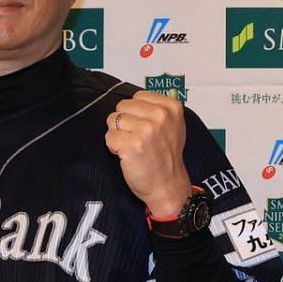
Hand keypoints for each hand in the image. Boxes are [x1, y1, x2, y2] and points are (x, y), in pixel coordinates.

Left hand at [104, 91, 192, 215]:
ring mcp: (146, 129)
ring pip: (113, 120)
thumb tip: (138, 98)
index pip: (137, 96)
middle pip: (122, 106)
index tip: (144, 127)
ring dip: (118, 135)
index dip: (135, 113)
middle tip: (137, 139)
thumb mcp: (173, 126)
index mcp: (171, 107)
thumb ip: (158, 109)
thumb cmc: (166, 158)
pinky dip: (113, 147)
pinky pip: (109, 137)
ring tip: (132, 147)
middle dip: (124, 123)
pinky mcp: (132, 144)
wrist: (167, 185)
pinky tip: (126, 154)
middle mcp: (160, 116)